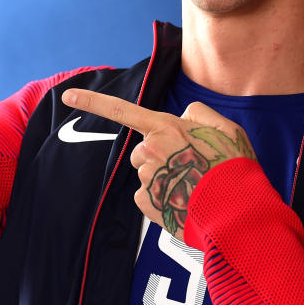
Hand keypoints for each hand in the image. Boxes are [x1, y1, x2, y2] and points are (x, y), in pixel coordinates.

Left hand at [61, 89, 255, 240]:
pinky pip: (148, 197)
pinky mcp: (148, 203)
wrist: (236, 209)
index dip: (92, 102)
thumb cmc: (232, 167)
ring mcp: (147, 178)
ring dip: (164, 178)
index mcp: (165, 127)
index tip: (68, 96)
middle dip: (159, 157)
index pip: (122, 110)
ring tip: (191, 186)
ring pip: (147, 174)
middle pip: (142, 151)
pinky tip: (182, 199)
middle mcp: (150, 150)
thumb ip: (199, 114)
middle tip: (189, 167)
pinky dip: (162, 199)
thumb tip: (184, 118)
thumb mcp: (225, 127)